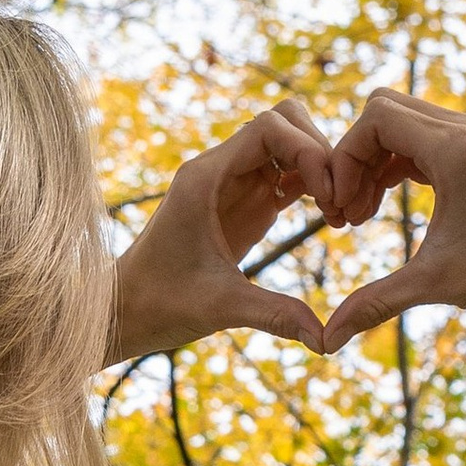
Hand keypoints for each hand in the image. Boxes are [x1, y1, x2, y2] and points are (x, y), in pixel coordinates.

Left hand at [105, 105, 337, 365]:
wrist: (125, 312)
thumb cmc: (159, 305)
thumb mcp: (220, 309)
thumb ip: (274, 316)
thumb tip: (326, 342)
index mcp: (205, 177)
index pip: (269, 127)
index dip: (308, 148)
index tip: (329, 192)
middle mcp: (219, 170)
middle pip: (284, 123)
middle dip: (319, 152)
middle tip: (340, 201)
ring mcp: (232, 184)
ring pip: (288, 145)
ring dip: (319, 170)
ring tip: (339, 213)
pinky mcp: (242, 204)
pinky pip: (285, 175)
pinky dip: (311, 187)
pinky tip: (330, 219)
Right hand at [321, 86, 465, 352]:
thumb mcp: (435, 284)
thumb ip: (375, 303)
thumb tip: (326, 341)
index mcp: (456, 148)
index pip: (375, 117)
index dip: (345, 157)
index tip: (341, 208)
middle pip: (385, 110)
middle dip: (355, 157)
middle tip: (347, 211)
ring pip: (404, 123)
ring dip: (375, 162)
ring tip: (361, 216)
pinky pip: (424, 140)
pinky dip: (398, 165)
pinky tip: (386, 207)